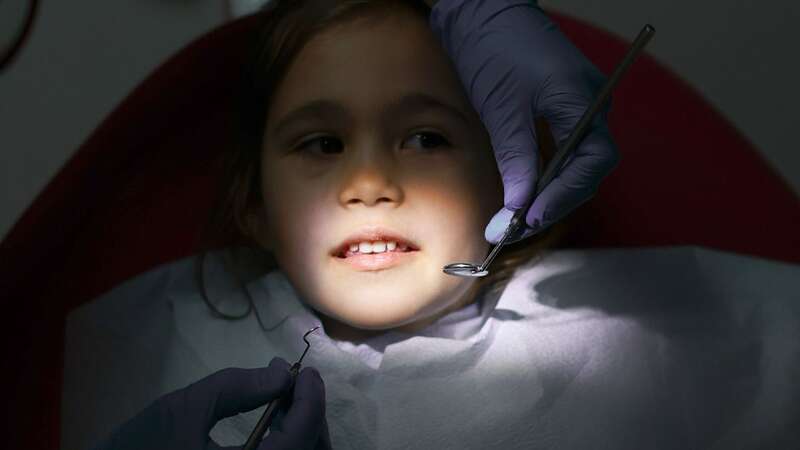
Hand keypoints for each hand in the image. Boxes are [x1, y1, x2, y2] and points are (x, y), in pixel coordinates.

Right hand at [91, 357, 330, 449]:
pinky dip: (286, 444)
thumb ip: (237, 388)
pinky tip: (272, 422)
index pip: (300, 438)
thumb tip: (282, 373)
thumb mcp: (186, 409)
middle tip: (296, 383)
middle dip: (310, 415)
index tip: (307, 372)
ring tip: (282, 399)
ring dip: (300, 430)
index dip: (311, 401)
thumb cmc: (138, 448)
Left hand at [428, 0, 619, 243]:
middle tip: (511, 229)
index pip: (592, 162)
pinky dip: (542, 180)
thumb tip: (519, 207)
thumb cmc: (495, 45)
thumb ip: (517, 158)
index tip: (530, 219)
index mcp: (584, 100)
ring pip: (572, 168)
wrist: (481, 12)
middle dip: (551, 204)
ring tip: (512, 221)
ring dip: (546, 196)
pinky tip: (522, 196)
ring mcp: (576, 111)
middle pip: (585, 172)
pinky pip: (560, 156)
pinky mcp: (557, 113)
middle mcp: (589, 108)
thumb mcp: (503, 107)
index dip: (563, 196)